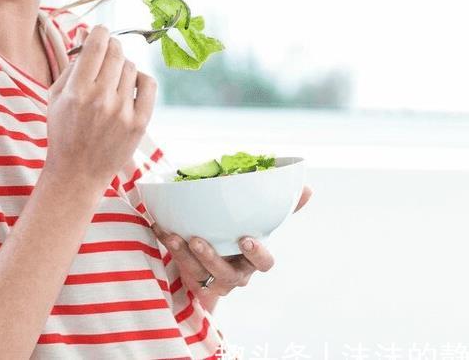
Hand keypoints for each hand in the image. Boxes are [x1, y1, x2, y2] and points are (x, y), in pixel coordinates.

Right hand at [42, 25, 157, 190]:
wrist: (78, 172)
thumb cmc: (64, 131)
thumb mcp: (55, 96)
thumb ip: (71, 65)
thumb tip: (86, 35)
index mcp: (77, 91)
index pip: (96, 45)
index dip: (100, 32)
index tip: (100, 32)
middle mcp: (101, 99)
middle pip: (116, 52)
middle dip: (112, 45)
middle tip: (109, 50)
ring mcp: (122, 112)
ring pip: (131, 67)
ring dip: (122, 66)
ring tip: (113, 80)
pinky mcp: (139, 123)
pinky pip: (149, 84)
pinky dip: (141, 79)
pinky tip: (131, 86)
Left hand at [151, 185, 312, 311]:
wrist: (212, 262)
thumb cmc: (238, 238)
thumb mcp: (258, 223)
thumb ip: (281, 208)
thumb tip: (308, 188)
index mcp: (253, 260)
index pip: (264, 264)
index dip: (256, 255)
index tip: (245, 238)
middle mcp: (235, 274)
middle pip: (228, 275)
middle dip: (213, 258)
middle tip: (199, 240)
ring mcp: (212, 280)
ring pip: (200, 273)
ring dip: (185, 254)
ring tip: (174, 235)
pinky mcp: (191, 279)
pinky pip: (178, 266)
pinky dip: (168, 245)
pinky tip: (160, 227)